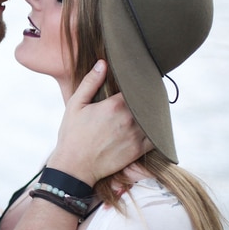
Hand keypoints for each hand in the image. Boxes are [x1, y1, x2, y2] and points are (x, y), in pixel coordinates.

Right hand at [47, 60, 151, 185]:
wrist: (74, 166)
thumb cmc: (72, 134)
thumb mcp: (75, 105)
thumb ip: (90, 82)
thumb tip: (102, 63)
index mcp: (114, 105)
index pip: (134, 87)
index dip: (135, 83)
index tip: (135, 79)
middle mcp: (128, 119)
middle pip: (146, 101)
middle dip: (145, 96)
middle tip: (147, 90)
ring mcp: (135, 136)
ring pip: (153, 118)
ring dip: (152, 112)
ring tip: (151, 106)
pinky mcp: (138, 150)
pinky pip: (155, 138)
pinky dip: (156, 131)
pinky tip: (152, 126)